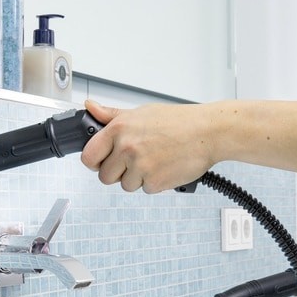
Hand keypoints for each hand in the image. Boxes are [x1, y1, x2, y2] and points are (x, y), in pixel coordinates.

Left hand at [80, 100, 216, 192]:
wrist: (208, 132)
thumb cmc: (179, 122)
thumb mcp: (141, 112)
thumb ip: (112, 115)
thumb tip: (90, 107)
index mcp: (119, 129)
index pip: (89, 156)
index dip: (94, 162)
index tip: (101, 162)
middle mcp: (126, 148)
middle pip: (105, 177)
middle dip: (117, 173)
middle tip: (134, 161)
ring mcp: (140, 167)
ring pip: (126, 185)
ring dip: (137, 178)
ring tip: (154, 161)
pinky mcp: (154, 182)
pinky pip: (145, 190)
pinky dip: (154, 182)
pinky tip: (164, 167)